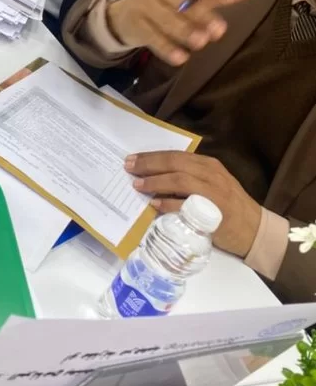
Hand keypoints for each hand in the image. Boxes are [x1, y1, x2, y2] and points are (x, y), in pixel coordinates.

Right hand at [106, 0, 256, 65]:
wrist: (125, 14)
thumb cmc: (167, 4)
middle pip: (181, 2)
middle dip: (201, 15)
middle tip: (219, 31)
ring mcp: (146, 8)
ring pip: (167, 21)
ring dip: (185, 32)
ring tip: (202, 43)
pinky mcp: (137, 27)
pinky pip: (153, 38)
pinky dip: (167, 49)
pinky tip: (181, 58)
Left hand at [125, 151, 261, 257]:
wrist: (255, 230)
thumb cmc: (229, 206)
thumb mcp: (212, 184)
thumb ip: (189, 177)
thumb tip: (156, 176)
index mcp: (209, 165)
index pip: (176, 155)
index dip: (152, 157)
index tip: (132, 159)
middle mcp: (211, 174)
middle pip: (175, 163)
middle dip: (149, 164)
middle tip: (129, 167)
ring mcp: (213, 192)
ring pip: (179, 179)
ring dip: (155, 182)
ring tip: (138, 185)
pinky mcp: (214, 212)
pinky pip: (187, 205)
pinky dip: (169, 204)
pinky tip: (155, 205)